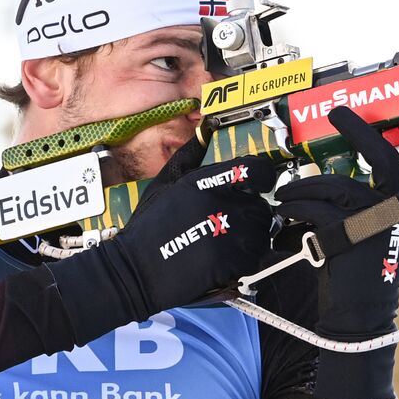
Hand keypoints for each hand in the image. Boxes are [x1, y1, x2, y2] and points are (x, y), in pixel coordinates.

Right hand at [48, 153, 275, 341]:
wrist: (136, 269)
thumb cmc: (149, 226)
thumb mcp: (165, 182)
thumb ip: (190, 155)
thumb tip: (205, 129)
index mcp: (205, 181)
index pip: (256, 170)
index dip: (263, 178)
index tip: (259, 186)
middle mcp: (219, 203)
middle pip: (260, 205)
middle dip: (250, 215)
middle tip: (230, 225)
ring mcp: (227, 234)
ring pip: (261, 232)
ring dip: (250, 239)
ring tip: (225, 244)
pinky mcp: (229, 262)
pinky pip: (255, 257)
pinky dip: (246, 260)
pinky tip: (224, 260)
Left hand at [273, 107, 398, 342]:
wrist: (359, 318)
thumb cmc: (358, 278)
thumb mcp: (369, 236)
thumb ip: (362, 208)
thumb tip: (330, 181)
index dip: (378, 136)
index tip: (355, 116)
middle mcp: (398, 212)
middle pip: (382, 158)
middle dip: (358, 131)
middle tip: (336, 115)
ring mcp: (377, 221)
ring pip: (334, 186)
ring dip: (303, 188)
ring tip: (286, 199)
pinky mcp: (351, 234)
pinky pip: (316, 209)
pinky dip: (296, 210)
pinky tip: (286, 217)